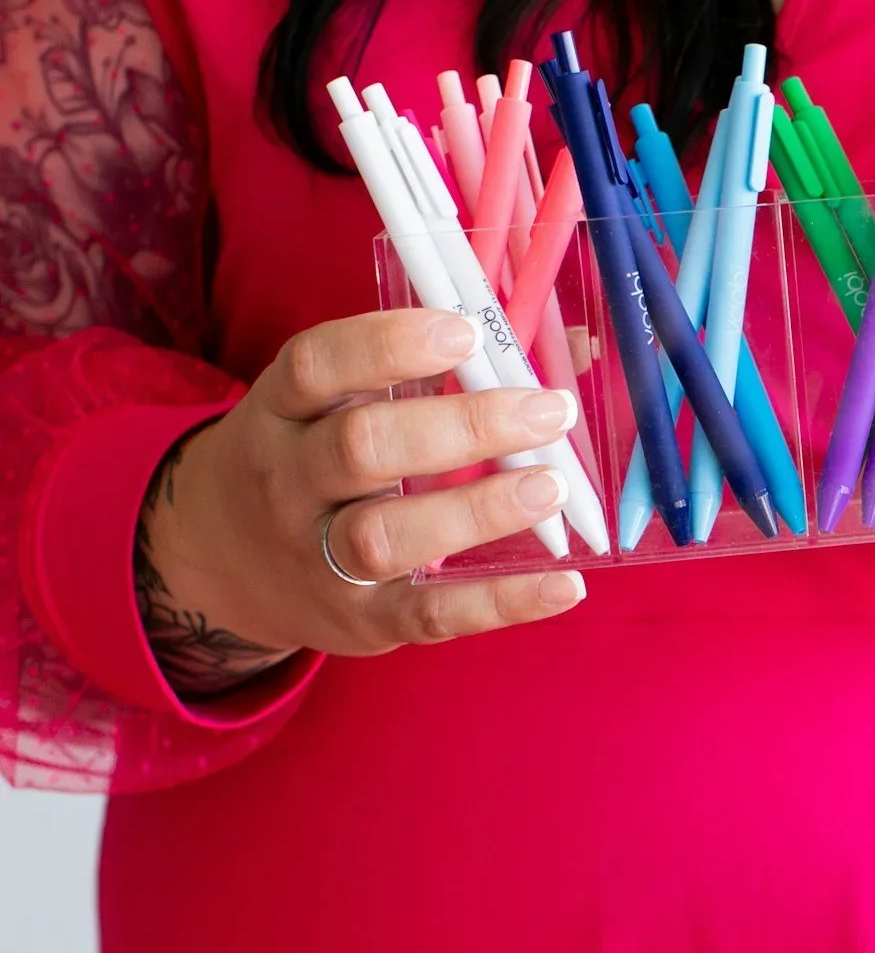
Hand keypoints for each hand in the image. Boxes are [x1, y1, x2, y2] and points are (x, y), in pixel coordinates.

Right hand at [136, 309, 589, 695]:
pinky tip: (564, 585)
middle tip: (547, 410)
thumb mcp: (334, 405)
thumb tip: (575, 346)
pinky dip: (500, 603)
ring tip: (550, 486)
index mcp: (282, 410)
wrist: (222, 564)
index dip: (388, 345)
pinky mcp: (361, 620)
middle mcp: (289, 482)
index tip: (465, 332)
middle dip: (462, 425)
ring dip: (477, 510)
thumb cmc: (314, 460)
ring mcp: (318, 557)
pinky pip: (429, 614)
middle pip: (361, 448)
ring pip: (386, 536)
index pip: (317, 366)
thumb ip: (431, 371)